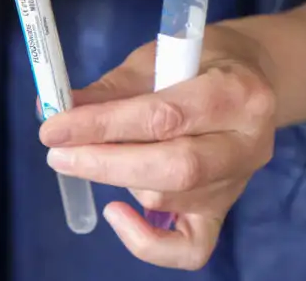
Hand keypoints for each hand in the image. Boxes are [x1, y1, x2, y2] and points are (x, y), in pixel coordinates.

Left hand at [39, 25, 276, 269]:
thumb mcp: (156, 58)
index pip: (162, 117)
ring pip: (171, 199)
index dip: (102, 126)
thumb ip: (110, 89)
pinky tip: (118, 214)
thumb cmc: (200, 60)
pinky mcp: (225, 209)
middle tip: (58, 155)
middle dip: (105, 163)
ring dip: (119, 180)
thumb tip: (53, 111)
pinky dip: (147, 243)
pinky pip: (190, 248)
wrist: (252, 76)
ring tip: (93, 155)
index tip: (54, 128)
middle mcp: (246, 144)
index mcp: (235, 93)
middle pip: (173, 167)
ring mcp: (239, 182)